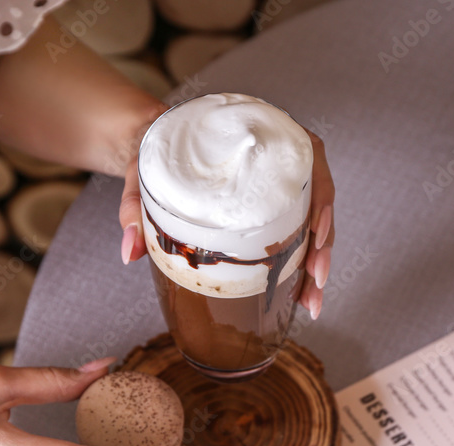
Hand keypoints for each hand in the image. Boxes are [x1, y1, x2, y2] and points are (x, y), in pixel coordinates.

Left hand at [118, 129, 335, 318]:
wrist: (155, 149)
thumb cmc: (156, 154)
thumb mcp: (141, 173)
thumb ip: (133, 206)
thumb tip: (130, 252)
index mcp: (259, 137)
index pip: (309, 156)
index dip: (321, 193)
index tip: (318, 227)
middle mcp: (276, 161)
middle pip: (317, 199)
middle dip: (323, 245)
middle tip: (316, 280)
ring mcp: (277, 187)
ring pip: (312, 222)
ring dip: (317, 262)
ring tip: (311, 299)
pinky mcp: (271, 208)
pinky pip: (297, 233)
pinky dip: (302, 264)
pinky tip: (301, 294)